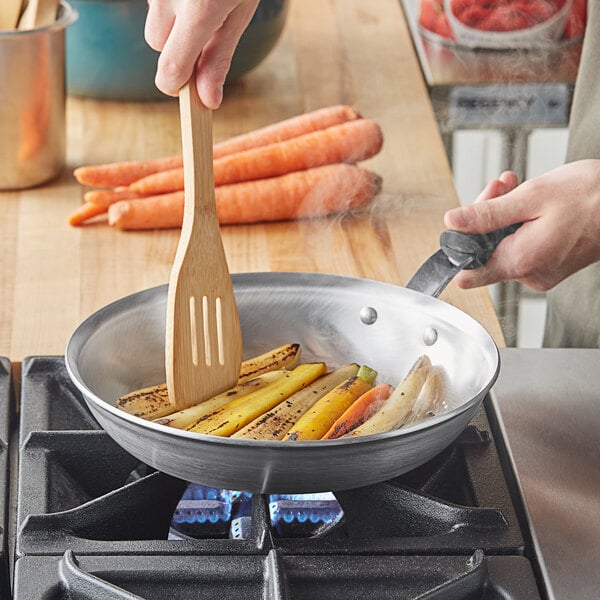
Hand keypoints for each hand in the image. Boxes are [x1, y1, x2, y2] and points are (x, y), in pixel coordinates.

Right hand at [145, 0, 259, 107]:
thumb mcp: (239, 12)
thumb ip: (220, 57)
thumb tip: (208, 101)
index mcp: (198, 10)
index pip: (172, 69)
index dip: (176, 87)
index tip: (188, 92)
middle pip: (157, 44)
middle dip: (176, 46)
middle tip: (205, 30)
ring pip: (154, 19)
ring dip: (171, 21)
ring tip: (198, 1)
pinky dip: (169, 0)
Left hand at [443, 160, 599, 290]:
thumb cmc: (592, 198)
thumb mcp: (531, 197)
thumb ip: (487, 214)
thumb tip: (453, 222)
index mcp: (520, 261)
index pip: (469, 273)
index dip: (459, 248)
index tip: (458, 228)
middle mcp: (529, 273)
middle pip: (486, 250)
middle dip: (486, 216)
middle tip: (498, 186)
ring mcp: (541, 271)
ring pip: (504, 243)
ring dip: (503, 214)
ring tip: (514, 187)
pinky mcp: (550, 263)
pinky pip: (522, 245)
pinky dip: (519, 223)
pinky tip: (527, 202)